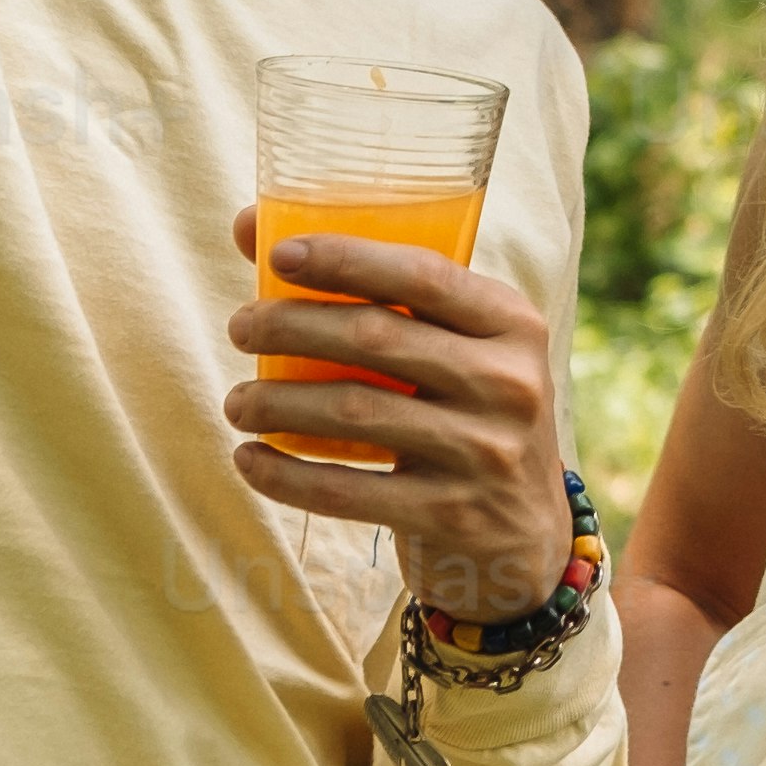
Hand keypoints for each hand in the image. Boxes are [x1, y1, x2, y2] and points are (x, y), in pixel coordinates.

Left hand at [226, 210, 575, 622]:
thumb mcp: (460, 353)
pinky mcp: (452, 516)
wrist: (528, 538)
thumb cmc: (470, 418)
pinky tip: (249, 461)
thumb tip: (253, 227)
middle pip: (376, 339)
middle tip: (239, 327)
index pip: (422, 275)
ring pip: (353, 411)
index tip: (278, 255)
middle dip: (290, 326)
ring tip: (237, 402)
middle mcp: (508, 383)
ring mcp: (484, 453)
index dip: (345, 258)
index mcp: (512, 325)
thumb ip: (380, 298)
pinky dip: (286, 476)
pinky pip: (347, 491)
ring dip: (276, 402)